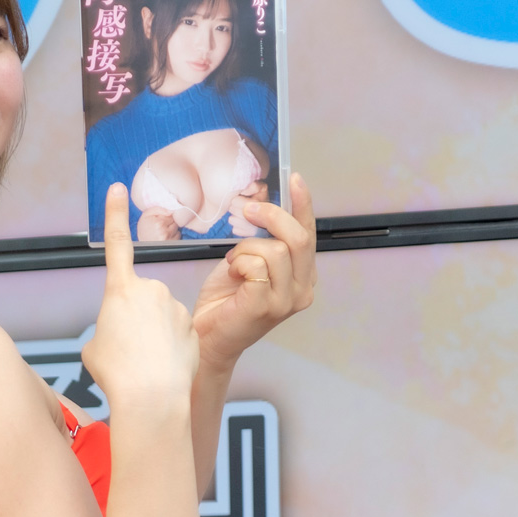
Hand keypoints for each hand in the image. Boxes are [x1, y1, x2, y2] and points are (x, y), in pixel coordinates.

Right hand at [85, 184, 199, 410]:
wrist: (151, 394)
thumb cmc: (117, 372)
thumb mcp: (94, 348)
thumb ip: (106, 328)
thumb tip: (117, 332)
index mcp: (120, 290)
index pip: (115, 245)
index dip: (114, 215)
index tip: (117, 190)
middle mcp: (150, 290)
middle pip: (139, 298)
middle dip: (133, 318)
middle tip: (126, 348)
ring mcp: (174, 306)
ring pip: (159, 315)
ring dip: (151, 334)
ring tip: (143, 361)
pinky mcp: (191, 324)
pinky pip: (176, 331)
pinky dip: (169, 346)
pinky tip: (162, 365)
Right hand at [136, 206, 181, 241]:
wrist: (142, 244)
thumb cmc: (144, 229)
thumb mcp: (146, 215)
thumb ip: (158, 209)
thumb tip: (171, 211)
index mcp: (158, 223)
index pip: (170, 215)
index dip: (165, 216)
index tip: (160, 220)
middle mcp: (164, 232)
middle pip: (174, 221)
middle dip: (169, 222)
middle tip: (161, 226)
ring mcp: (168, 239)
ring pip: (177, 228)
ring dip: (172, 228)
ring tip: (163, 231)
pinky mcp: (171, 243)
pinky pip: (178, 235)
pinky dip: (174, 235)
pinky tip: (166, 236)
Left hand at [191, 172, 316, 369]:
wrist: (208, 338)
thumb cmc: (226, 301)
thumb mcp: (250, 263)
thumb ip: (265, 243)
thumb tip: (264, 210)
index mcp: (303, 278)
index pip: (309, 234)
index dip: (303, 205)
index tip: (295, 179)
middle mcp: (303, 290)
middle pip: (299, 238)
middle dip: (272, 217)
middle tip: (248, 209)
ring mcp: (287, 301)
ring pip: (275, 250)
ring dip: (246, 248)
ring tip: (234, 263)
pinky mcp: (266, 306)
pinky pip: (257, 265)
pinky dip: (240, 262)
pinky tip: (232, 273)